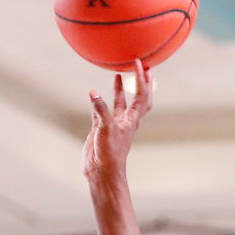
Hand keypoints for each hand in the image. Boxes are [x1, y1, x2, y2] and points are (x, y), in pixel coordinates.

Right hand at [83, 59, 152, 180]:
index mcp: (132, 120)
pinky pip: (101, 111)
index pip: (140, 94)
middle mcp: (125, 120)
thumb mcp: (105, 128)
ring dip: (120, 90)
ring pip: (119, 103)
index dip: (140, 78)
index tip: (138, 63)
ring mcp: (113, 125)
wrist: (102, 172)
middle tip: (142, 67)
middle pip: (137, 98)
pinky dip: (99, 102)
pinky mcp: (101, 129)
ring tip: (118, 75)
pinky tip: (95, 94)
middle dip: (140, 83)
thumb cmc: (110, 153)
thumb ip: (100, 109)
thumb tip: (93, 92)